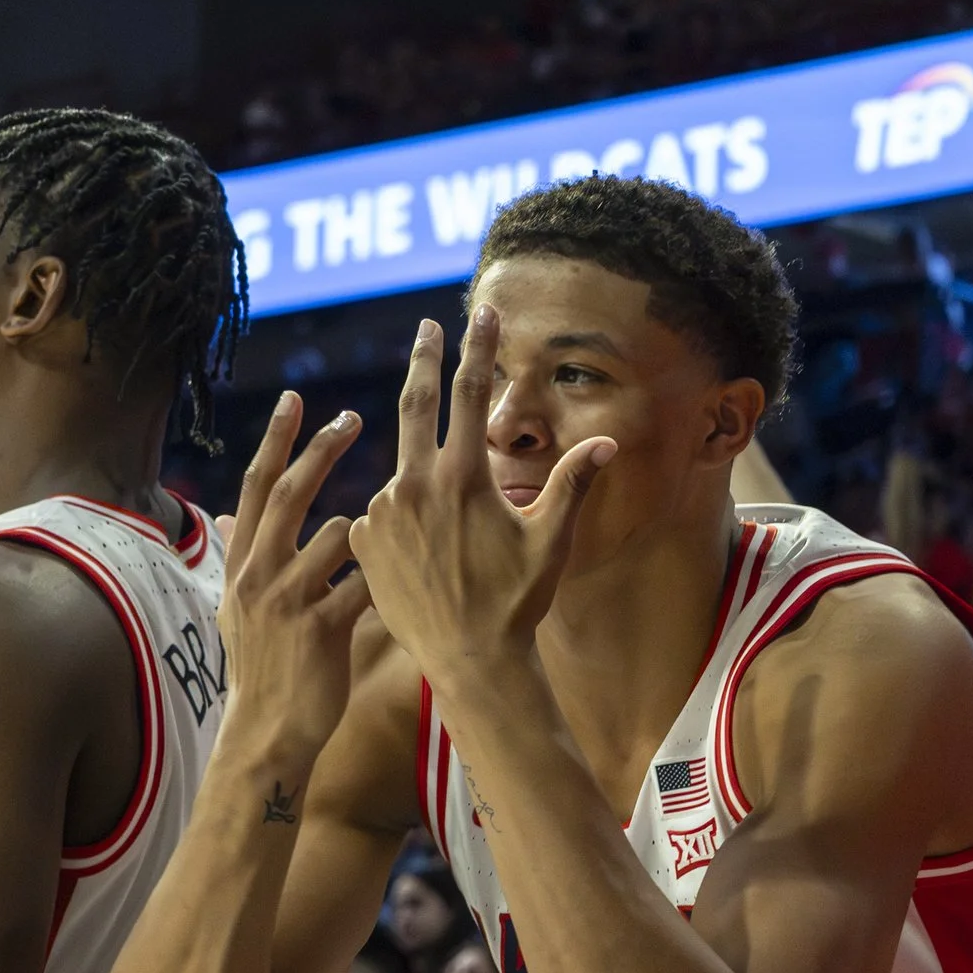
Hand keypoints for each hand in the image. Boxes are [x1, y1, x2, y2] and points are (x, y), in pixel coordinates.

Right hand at [217, 392, 373, 756]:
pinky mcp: (319, 629)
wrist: (268, 731)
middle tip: (352, 416)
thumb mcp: (236, 606)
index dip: (275, 440)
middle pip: (290, 493)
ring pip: (334, 535)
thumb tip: (219, 514)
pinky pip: (362, 585)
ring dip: (363, 537)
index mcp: (241, 562)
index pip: (257, 486)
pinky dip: (382, 581)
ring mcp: (285, 600)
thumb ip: (237, 555)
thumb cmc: (263, 665)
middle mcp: (256, 573)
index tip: (294, 398)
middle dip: (321, 449)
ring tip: (380, 558)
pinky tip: (397, 591)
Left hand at [349, 310, 613, 688]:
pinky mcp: (364, 540)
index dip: (478, 347)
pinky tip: (424, 558)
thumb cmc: (518, 601)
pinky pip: (383, 515)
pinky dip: (402, 521)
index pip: (472, 393)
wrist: (469, 661)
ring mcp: (383, 512)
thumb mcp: (552, 539)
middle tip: (425, 326)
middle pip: (415, 404)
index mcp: (463, 476)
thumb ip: (574, 483)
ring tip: (450, 539)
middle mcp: (415, 484)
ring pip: (404, 475)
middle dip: (424, 359)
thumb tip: (608, 441)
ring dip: (425, 487)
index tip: (482, 311)